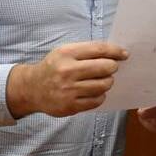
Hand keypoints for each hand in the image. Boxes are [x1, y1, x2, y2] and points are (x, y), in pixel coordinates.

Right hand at [6, 41, 128, 117]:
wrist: (31, 89)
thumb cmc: (54, 68)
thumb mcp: (65, 52)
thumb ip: (87, 51)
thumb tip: (115, 53)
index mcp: (66, 54)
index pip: (99, 49)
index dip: (115, 51)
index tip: (124, 54)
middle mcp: (67, 71)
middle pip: (105, 68)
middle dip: (112, 67)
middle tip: (110, 68)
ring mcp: (69, 90)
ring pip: (104, 85)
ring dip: (107, 82)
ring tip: (102, 80)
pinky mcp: (71, 105)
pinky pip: (97, 100)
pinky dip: (100, 95)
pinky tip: (93, 92)